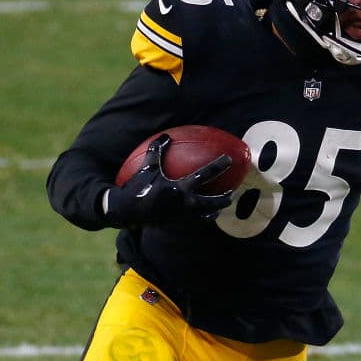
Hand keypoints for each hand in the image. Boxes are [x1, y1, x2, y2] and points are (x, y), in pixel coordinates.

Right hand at [104, 134, 233, 228]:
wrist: (126, 212)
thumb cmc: (137, 187)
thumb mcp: (147, 168)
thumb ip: (157, 151)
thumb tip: (166, 135)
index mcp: (178, 188)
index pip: (203, 175)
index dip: (218, 166)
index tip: (229, 159)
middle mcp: (184, 203)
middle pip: (212, 202)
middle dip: (225, 197)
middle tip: (233, 191)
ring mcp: (183, 216)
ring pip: (207, 215)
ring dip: (217, 209)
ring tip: (224, 204)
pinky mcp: (179, 224)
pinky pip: (197, 222)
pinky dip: (205, 217)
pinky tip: (208, 213)